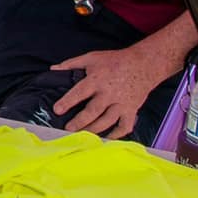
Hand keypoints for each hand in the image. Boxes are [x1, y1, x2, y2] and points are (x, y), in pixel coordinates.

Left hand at [50, 47, 168, 139]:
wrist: (144, 64)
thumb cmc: (116, 61)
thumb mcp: (91, 58)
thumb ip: (71, 64)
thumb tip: (53, 69)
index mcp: (97, 80)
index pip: (79, 92)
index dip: (67, 102)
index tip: (57, 110)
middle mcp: (109, 93)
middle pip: (93, 111)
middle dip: (80, 122)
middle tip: (68, 129)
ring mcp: (122, 103)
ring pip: (107, 121)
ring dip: (94, 130)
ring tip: (83, 136)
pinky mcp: (131, 109)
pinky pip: (125, 126)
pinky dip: (116, 134)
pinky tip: (106, 139)